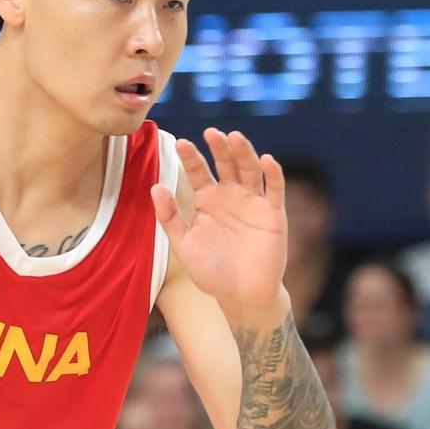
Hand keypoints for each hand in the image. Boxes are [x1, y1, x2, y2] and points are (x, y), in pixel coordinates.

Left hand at [152, 129, 287, 312]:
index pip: (198, 172)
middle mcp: (230, 196)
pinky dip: (273, 173)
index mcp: (206, 200)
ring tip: (234, 137)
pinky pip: (274, 189)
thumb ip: (170, 217)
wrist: (241, 295)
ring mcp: (252, 202)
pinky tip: (266, 159)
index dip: (190, 157)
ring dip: (244, 152)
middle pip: (225, 164)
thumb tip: (155, 187)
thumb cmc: (211, 270)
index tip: (180, 143)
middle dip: (219, 147)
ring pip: (249, 170)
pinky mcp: (273, 213)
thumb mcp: (184, 243)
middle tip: (210, 132)